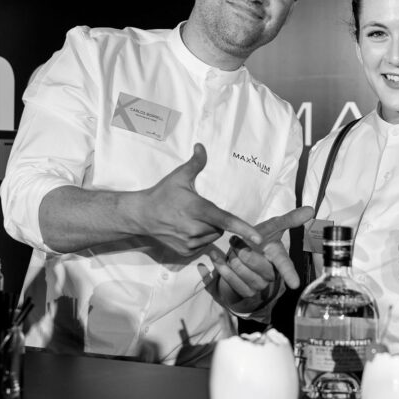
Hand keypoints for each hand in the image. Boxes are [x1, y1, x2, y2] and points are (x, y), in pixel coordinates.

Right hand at [139, 143, 261, 255]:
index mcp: (197, 209)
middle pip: (220, 227)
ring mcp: (189, 242)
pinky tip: (186, 229)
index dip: (243, 228)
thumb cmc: (162, 194)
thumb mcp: (179, 176)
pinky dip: (200, 238)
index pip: (225, 220)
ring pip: (213, 236)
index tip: (258, 238)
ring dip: (209, 229)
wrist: (141, 215)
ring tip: (190, 219)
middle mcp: (194, 228)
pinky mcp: (185, 252)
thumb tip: (201, 146)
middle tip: (198, 210)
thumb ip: (196, 163)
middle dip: (215, 219)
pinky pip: (203, 245)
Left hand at [200, 206, 314, 305]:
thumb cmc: (259, 241)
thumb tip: (311, 209)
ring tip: (230, 250)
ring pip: (241, 271)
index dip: (289, 273)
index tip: (295, 284)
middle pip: (256, 264)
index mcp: (278, 257)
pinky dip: (220, 266)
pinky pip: (230, 280)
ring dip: (231, 258)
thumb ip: (290, 219)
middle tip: (235, 241)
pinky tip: (216, 256)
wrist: (239, 257)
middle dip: (242, 251)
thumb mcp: (272, 227)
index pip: (285, 265)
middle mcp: (271, 274)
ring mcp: (258, 285)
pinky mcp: (244, 293)